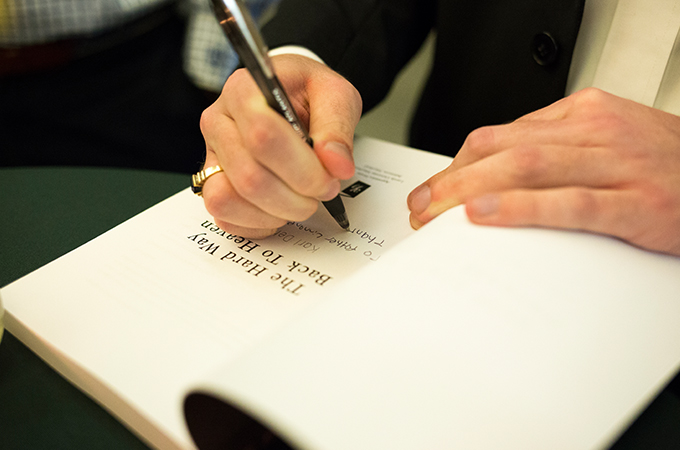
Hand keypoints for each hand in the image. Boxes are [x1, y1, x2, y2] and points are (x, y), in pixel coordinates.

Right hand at [199, 54, 361, 237]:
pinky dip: (258, 223)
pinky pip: (224, 216)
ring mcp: (211, 155)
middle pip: (249, 176)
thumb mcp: (335, 94)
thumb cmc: (308, 93)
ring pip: (228, 200)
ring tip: (301, 201)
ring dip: (275, 213)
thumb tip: (337, 166)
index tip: (330, 178)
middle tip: (322, 192)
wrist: (290, 99)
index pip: (263, 136)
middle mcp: (219, 122)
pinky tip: (281, 210)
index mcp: (243, 90)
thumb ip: (337, 128)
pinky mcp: (211, 182)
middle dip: (295, 197)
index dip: (302, 169)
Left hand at [407, 88, 679, 255]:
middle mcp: (594, 131)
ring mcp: (616, 164)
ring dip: (469, 192)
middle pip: (502, 149)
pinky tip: (487, 217)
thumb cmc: (666, 166)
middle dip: (450, 180)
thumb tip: (494, 180)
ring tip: (435, 215)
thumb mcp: (605, 143)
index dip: (455, 164)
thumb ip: (555, 154)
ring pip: (526, 168)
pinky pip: (570, 202)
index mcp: (582, 114)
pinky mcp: (637, 202)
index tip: (431, 190)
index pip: (499, 134)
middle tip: (420, 209)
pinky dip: (523, 208)